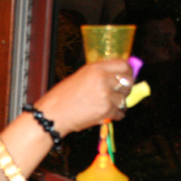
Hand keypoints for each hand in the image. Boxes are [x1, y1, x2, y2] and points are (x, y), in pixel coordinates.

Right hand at [0, 59, 132, 177]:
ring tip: (107, 105)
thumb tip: (116, 77)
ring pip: (124, 99)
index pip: (123, 65)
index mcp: (95, 69)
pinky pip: (119, 113)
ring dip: (119, 104)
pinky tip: (105, 114)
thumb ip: (98, 75)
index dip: (128, 71)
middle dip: (125, 89)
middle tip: (118, 93)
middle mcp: (103, 80)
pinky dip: (114, 115)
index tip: (127, 76)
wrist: (53, 115)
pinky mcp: (106, 111)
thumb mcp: (80, 77)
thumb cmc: (61, 97)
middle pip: (128, 82)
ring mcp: (105, 96)